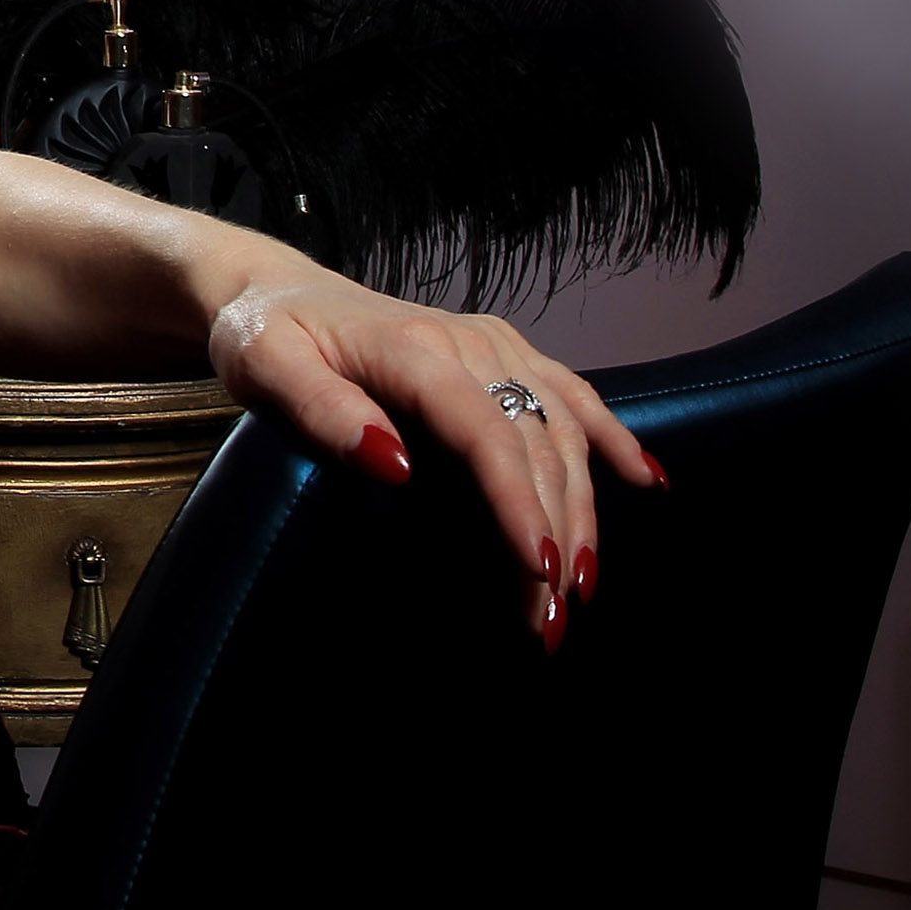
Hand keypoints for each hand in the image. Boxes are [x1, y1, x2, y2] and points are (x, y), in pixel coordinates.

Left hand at [199, 248, 665, 644]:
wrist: (274, 291)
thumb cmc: (264, 335)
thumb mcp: (266, 369)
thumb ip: (325, 412)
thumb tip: (395, 464)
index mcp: (411, 349)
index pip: (483, 430)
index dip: (516, 500)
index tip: (535, 567)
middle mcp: (465, 342)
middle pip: (532, 441)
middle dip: (553, 531)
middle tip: (550, 618)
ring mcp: (490, 344)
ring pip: (562, 428)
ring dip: (583, 509)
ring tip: (581, 587)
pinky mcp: (500, 352)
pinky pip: (570, 392)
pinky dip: (612, 437)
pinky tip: (646, 481)